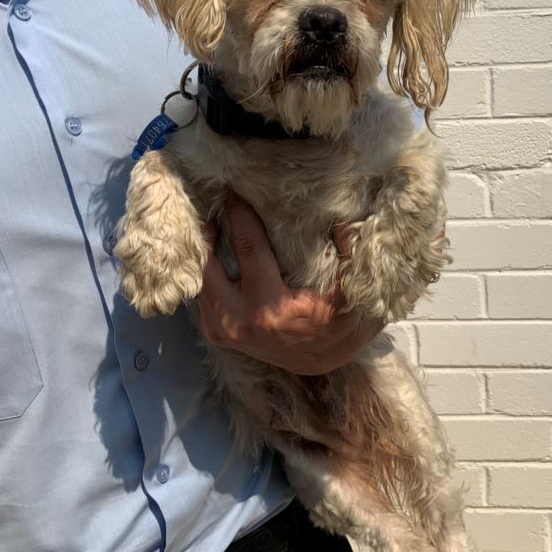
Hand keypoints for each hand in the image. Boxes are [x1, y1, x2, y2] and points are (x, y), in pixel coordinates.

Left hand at [197, 193, 381, 374]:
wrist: (323, 360)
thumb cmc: (337, 323)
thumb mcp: (351, 291)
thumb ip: (348, 254)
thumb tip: (339, 218)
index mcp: (272, 309)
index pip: (248, 250)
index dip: (240, 217)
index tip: (236, 190)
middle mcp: (240, 321)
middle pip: (209, 266)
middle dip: (210, 231)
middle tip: (215, 201)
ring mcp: (225, 331)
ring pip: (199, 282)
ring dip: (203, 251)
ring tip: (211, 220)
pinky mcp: (218, 334)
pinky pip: (201, 296)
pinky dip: (204, 271)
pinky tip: (211, 248)